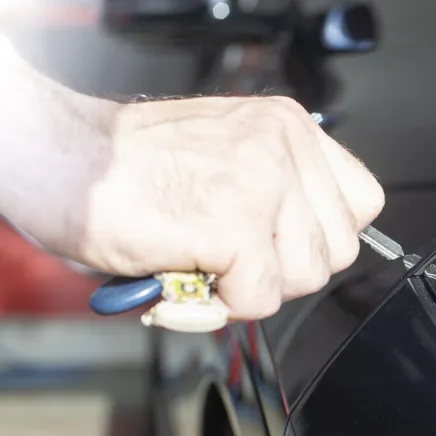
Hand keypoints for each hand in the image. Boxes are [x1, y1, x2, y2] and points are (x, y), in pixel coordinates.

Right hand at [61, 96, 383, 318]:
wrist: (67, 163)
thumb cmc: (134, 168)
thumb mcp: (231, 155)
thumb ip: (280, 190)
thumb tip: (308, 244)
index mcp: (289, 127)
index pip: (362, 202)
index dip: (324, 235)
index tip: (286, 243)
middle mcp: (285, 146)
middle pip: (339, 249)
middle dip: (288, 268)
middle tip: (236, 259)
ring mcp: (265, 183)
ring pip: (305, 277)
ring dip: (255, 286)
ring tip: (208, 262)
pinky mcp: (237, 225)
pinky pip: (260, 298)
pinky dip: (222, 302)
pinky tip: (189, 271)